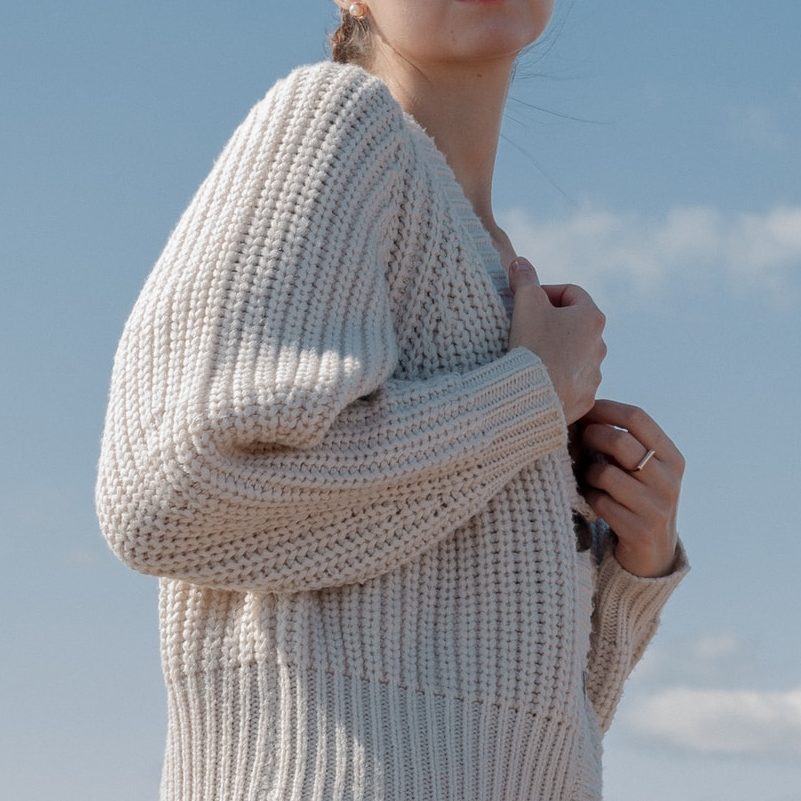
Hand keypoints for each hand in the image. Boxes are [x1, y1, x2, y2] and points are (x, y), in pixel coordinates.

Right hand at [506, 257, 606, 424]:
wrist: (533, 396)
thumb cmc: (532, 345)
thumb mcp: (526, 303)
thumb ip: (524, 279)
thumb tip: (520, 262)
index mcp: (591, 317)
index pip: (571, 293)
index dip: (546, 292)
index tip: (526, 302)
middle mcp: (600, 345)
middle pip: (575, 324)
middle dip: (552, 323)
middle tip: (526, 327)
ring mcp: (594, 373)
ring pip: (575, 354)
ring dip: (557, 350)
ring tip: (532, 355)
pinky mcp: (585, 397)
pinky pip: (572, 381)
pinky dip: (558, 377)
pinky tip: (538, 379)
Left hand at [577, 399, 684, 577]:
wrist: (653, 553)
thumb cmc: (636, 497)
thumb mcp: (641, 467)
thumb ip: (623, 440)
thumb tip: (582, 407)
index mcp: (671, 457)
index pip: (637, 417)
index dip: (605, 408)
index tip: (583, 408)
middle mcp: (669, 479)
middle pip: (619, 441)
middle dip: (590, 437)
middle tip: (578, 441)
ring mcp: (657, 506)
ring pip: (605, 473)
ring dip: (588, 473)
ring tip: (589, 477)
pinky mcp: (640, 530)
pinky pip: (600, 502)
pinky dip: (588, 498)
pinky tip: (591, 499)